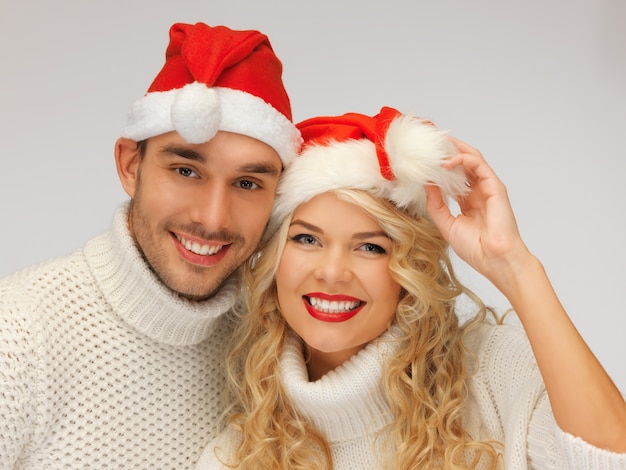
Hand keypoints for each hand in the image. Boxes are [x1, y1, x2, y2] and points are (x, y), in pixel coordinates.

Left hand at [425, 136, 532, 292]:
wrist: (494, 260)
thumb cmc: (476, 248)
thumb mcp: (446, 224)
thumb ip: (435, 204)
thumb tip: (426, 184)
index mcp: (468, 201)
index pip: (453, 177)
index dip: (439, 167)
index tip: (424, 158)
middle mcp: (479, 192)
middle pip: (463, 164)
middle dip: (447, 152)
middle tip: (430, 142)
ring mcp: (488, 188)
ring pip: (472, 160)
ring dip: (454, 151)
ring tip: (437, 145)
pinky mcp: (495, 187)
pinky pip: (479, 166)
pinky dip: (463, 159)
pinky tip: (447, 161)